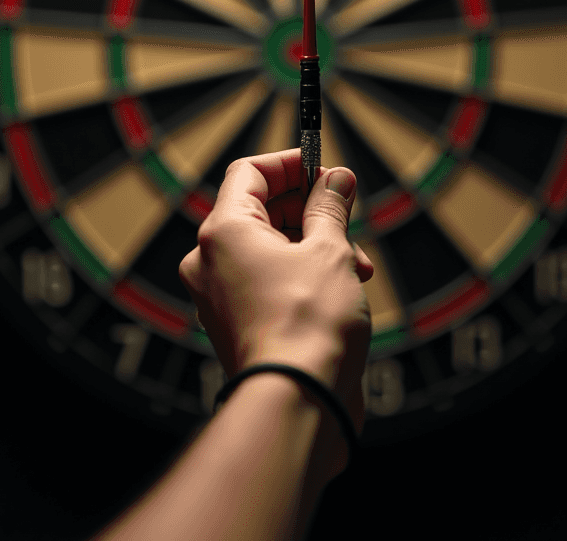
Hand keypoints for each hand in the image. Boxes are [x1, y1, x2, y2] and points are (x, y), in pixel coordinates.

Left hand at [179, 150, 374, 470]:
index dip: (291, 164)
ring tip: (355, 263)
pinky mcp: (237, 325)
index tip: (326, 170)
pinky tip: (340, 289)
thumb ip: (330, 207)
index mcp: (224, 231)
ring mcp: (219, 296)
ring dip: (313, 245)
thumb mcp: (330, 250)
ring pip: (268, 248)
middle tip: (346, 211)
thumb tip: (337, 180)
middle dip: (309, 208)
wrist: (297, 402)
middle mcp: (211, 261)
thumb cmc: (308, 326)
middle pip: (259, 210)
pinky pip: (266, 281)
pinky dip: (301, 275)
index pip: (250, 172)